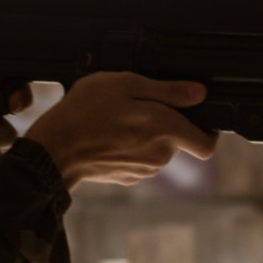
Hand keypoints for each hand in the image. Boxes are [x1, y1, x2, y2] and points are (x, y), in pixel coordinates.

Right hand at [22, 72, 218, 188]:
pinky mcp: (127, 178)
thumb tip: (200, 93)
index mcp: (166, 130)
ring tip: (116, 119)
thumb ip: (168, 90)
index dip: (208, 132)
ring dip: (144, 136)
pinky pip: (138, 161)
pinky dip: (128, 149)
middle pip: (177, 141)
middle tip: (135, 106)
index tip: (197, 118)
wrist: (54, 150)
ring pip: (156, 151)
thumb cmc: (86, 112)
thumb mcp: (125, 84)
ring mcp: (144, 170)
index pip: (207, 145)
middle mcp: (160, 155)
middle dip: (164, 125)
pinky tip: (107, 137)